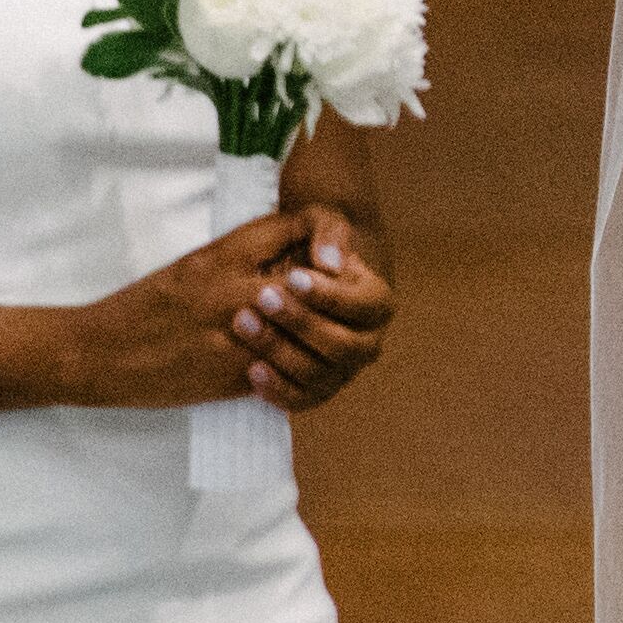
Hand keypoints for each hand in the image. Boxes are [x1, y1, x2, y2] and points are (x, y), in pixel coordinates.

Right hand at [58, 216, 326, 409]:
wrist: (99, 352)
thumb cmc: (147, 304)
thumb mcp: (200, 262)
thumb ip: (251, 253)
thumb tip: (308, 255)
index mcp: (225, 251)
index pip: (304, 222)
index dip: (330, 235)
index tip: (331, 256)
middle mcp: (236, 287)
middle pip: (318, 277)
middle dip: (334, 291)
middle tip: (337, 300)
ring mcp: (237, 333)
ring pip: (310, 327)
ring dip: (320, 332)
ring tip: (317, 335)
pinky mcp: (233, 375)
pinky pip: (287, 370)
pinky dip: (296, 367)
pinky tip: (292, 364)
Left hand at [224, 207, 393, 412]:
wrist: (290, 275)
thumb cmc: (307, 245)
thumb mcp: (319, 222)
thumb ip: (329, 230)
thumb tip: (332, 264)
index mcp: (378, 303)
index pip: (367, 306)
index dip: (332, 296)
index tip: (294, 277)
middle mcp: (368, 343)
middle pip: (344, 345)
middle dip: (302, 323)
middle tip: (262, 298)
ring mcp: (343, 371)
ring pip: (320, 374)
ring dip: (281, 352)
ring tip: (244, 324)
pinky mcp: (315, 391)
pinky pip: (302, 400)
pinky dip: (279, 391)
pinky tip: (252, 370)